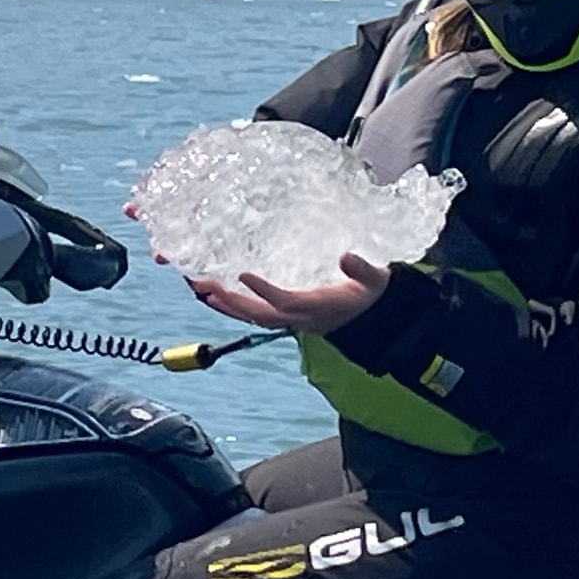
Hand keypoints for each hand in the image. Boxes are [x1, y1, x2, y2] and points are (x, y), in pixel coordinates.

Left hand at [186, 254, 391, 334]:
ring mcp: (293, 321)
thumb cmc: (372, 294)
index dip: (264, 291)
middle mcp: (301, 318)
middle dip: (232, 303)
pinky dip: (236, 307)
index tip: (243, 274)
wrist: (375, 319)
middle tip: (206, 285)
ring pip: (254, 317)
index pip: (286, 302)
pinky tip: (220, 296)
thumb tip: (347, 257)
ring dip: (228, 306)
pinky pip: (257, 315)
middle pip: (260, 315)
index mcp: (318, 307)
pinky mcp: (288, 318)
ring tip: (203, 289)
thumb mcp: (374, 280)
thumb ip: (362, 270)